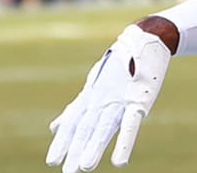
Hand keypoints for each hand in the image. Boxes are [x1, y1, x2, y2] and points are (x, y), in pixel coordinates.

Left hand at [46, 25, 171, 171]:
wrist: (145, 38)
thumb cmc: (119, 65)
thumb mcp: (93, 86)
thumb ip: (75, 109)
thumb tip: (55, 127)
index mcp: (90, 97)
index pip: (72, 121)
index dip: (62, 141)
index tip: (52, 161)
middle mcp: (101, 98)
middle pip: (85, 127)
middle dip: (74, 150)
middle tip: (65, 172)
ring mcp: (119, 99)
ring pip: (104, 126)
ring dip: (94, 146)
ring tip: (85, 167)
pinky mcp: (139, 98)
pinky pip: (130, 124)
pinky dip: (124, 142)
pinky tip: (120, 161)